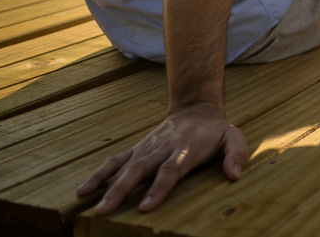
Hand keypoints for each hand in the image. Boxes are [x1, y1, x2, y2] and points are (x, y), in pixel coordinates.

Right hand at [77, 103, 247, 215]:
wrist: (195, 109)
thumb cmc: (215, 130)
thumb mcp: (234, 137)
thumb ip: (236, 154)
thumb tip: (235, 174)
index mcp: (184, 149)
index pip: (170, 170)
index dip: (158, 188)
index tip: (145, 207)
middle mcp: (161, 149)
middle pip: (139, 170)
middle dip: (121, 191)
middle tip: (104, 211)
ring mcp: (146, 149)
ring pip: (122, 166)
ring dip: (104, 184)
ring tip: (87, 203)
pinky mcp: (137, 150)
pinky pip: (115, 162)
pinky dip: (99, 175)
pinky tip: (83, 191)